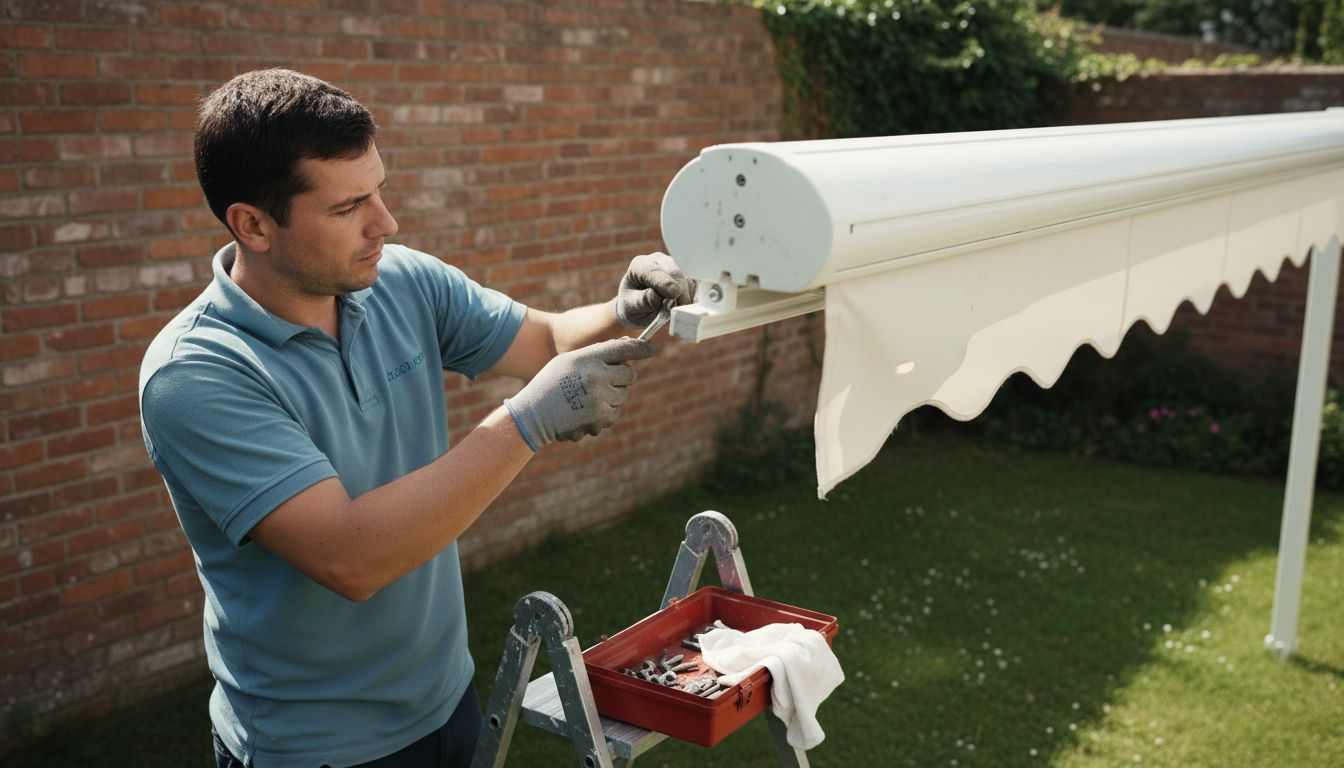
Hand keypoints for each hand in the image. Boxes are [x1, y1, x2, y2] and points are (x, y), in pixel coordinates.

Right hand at [504, 337, 653, 449]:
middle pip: (629, 375)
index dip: (641, 348)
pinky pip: (615, 413)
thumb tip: (628, 344)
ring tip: (586, 397)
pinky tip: (584, 411)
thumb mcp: (570, 360)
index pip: (624, 348)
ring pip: (623, 396)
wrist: (533, 415)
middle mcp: (597, 377)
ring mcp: (601, 400)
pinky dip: (604, 413)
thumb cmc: (551, 384)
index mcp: (588, 358)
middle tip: (604, 380)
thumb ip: (598, 353)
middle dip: (623, 377)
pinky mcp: (602, 419)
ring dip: (612, 397)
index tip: (651, 348)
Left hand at [615, 252, 695, 328]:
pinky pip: (696, 285)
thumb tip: (654, 297)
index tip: (674, 293)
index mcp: (640, 266)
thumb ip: (641, 301)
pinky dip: (694, 297)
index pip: (653, 271)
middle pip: (675, 273)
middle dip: (681, 292)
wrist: (638, 306)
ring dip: (687, 296)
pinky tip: (686, 308)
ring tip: (677, 312)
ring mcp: (675, 267)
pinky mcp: (687, 275)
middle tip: (681, 311)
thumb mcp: (630, 307)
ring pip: (688, 279)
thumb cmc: (633, 305)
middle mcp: (659, 261)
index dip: (664, 282)